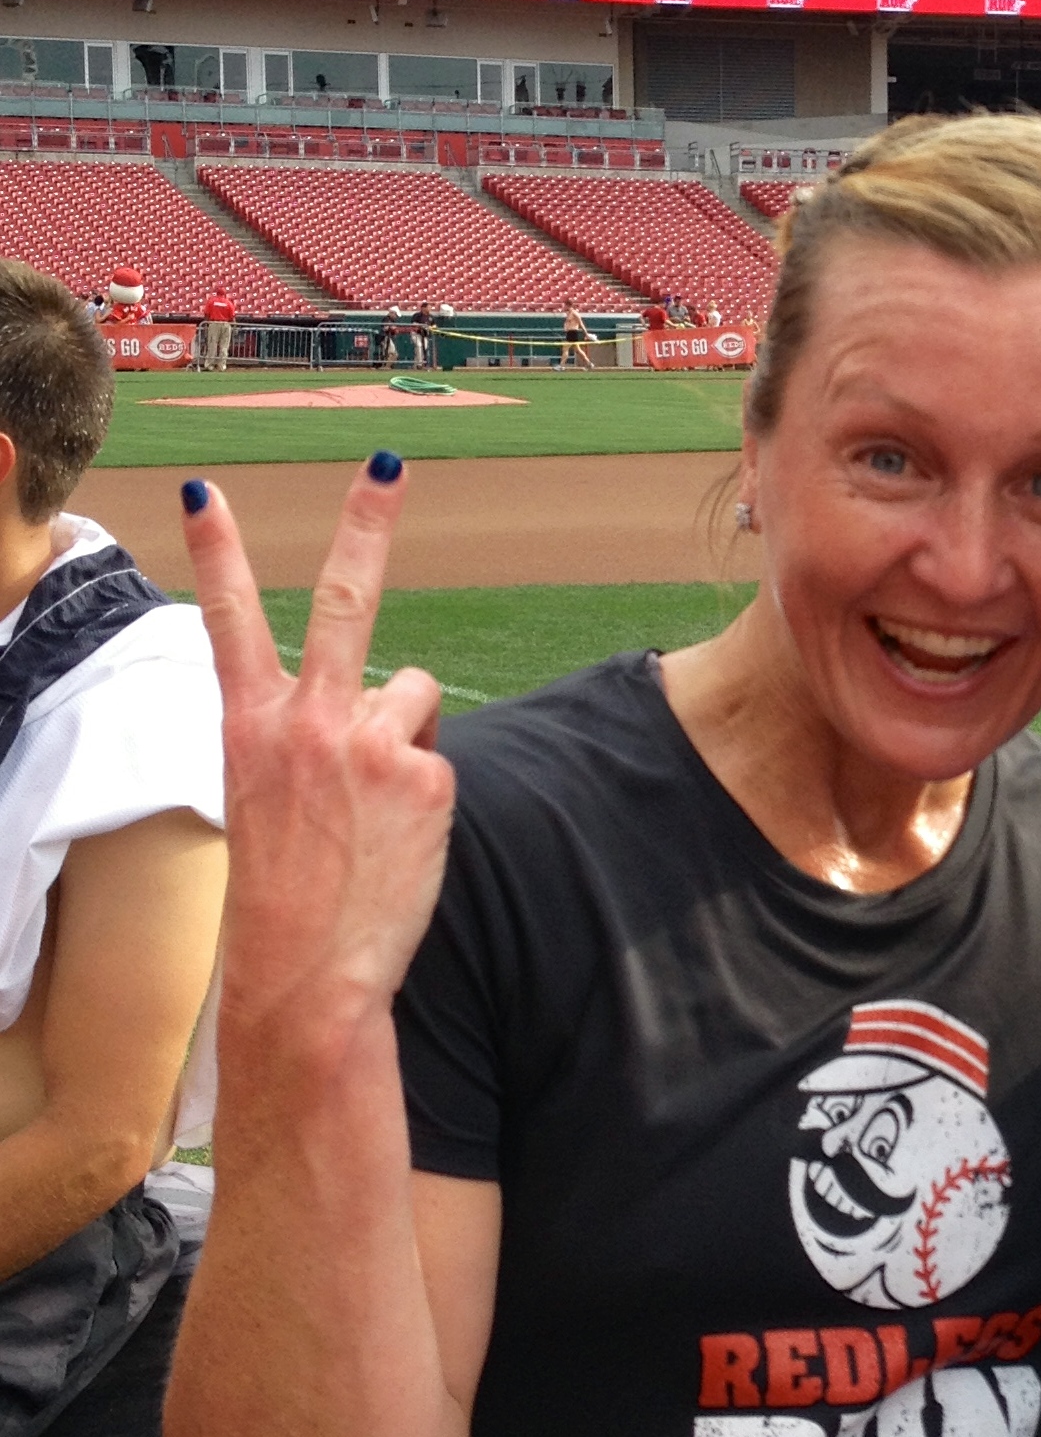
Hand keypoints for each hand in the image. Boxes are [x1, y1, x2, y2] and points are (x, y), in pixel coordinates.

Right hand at [182, 458, 455, 1049]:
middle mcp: (308, 721)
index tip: (205, 491)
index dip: (219, 551)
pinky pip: (438, 757)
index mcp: (250, 726)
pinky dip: (426, 793)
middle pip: (348, 599)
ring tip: (375, 812)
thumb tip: (387, 705)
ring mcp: (370, 744)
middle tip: (389, 461)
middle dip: (367, 522)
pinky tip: (399, 841)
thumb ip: (311, 737)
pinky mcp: (425, 775)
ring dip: (406, 738)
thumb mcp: (270, 800)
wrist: (306, 974)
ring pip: (414, 696)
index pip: (230, 620)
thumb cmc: (286, 895)